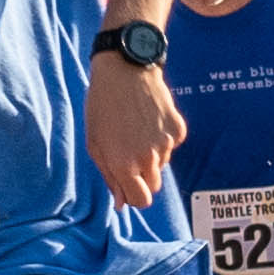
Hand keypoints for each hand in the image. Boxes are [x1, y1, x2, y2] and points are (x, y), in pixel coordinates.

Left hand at [85, 53, 183, 207]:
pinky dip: (161, 139)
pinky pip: (171, 146)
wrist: (124, 70)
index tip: (128, 187)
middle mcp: (147, 158)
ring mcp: (166, 144)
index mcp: (123, 164)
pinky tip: (148, 120)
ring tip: (135, 130)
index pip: (141, 201)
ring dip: (150, 156)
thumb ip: (109, 176)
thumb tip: (122, 203)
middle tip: (129, 155)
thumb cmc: (103, 106)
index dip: (134, 196)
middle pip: (154, 187)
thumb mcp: (95, 143)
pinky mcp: (178, 130)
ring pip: (162, 165)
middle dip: (142, 178)